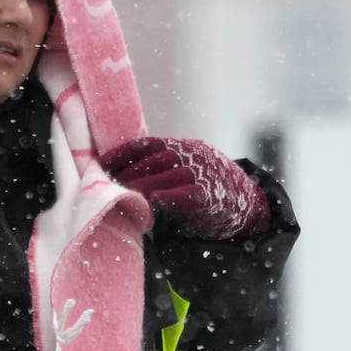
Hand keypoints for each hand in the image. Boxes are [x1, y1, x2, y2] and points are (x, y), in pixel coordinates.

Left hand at [101, 137, 269, 239]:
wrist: (249, 206)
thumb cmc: (206, 192)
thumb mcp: (183, 173)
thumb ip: (158, 172)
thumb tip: (117, 179)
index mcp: (184, 147)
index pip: (147, 144)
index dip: (123, 154)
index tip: (101, 164)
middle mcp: (193, 155)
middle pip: (154, 159)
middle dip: (126, 172)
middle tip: (103, 185)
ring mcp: (204, 173)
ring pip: (167, 175)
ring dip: (140, 185)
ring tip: (118, 195)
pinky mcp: (212, 195)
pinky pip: (186, 194)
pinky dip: (166, 197)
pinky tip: (149, 202)